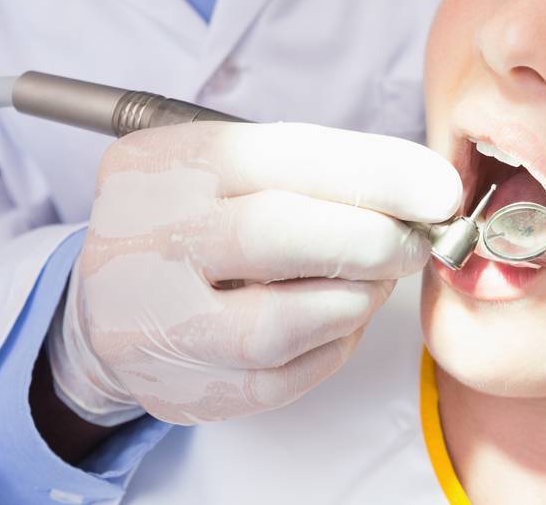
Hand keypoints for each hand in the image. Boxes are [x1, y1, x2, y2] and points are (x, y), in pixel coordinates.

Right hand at [46, 121, 460, 424]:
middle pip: (276, 234)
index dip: (376, 173)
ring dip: (356, 298)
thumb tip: (430, 189)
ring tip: (375, 280)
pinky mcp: (179, 389)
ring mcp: (151, 322)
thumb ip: (323, 171)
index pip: (280, 157)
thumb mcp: (235, 169)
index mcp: (162, 164)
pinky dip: (332, 345)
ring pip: (281, 321)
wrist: (105, 307)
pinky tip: (338, 319)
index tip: (440, 189)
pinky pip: (282, 377)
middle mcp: (141, 239)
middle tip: (417, 241)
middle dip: (372, 238)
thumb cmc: (195, 223)